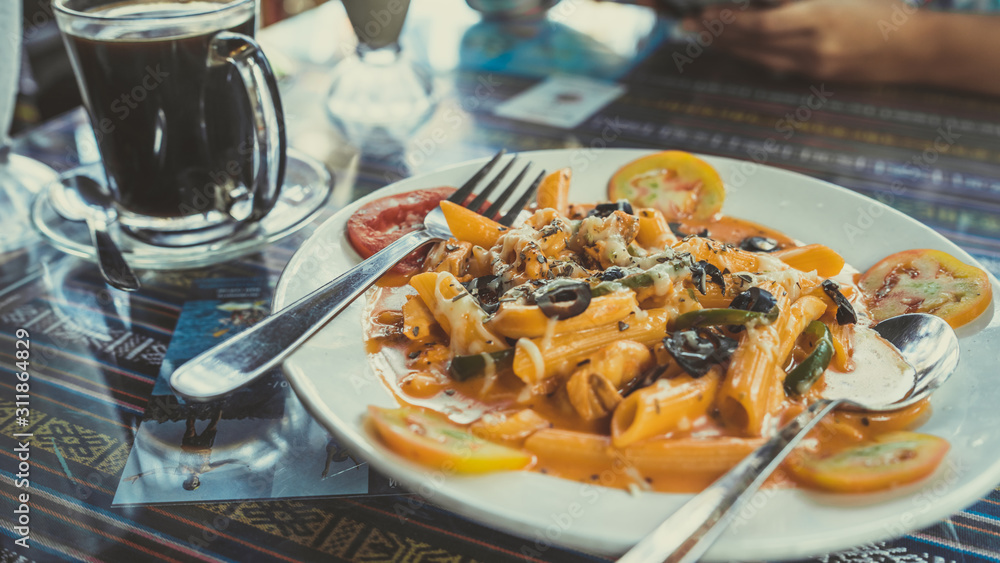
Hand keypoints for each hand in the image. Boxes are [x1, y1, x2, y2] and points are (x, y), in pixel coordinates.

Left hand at [683, 0, 923, 82]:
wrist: (916, 48)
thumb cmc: (881, 9)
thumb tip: (763, 2)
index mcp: (819, 17)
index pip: (759, 25)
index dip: (727, 22)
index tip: (704, 14)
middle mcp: (811, 47)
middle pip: (751, 44)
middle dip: (717, 35)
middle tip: (689, 26)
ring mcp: (813, 66)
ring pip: (758, 58)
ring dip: (729, 47)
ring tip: (704, 36)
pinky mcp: (817, 77)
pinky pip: (775, 66)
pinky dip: (752, 56)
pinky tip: (735, 48)